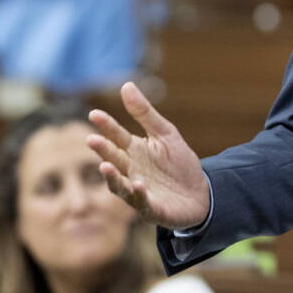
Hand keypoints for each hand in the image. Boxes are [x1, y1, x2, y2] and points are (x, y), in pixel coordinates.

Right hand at [87, 82, 209, 230]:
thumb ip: (145, 113)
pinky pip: (141, 202)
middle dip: (103, 150)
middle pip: (114, 159)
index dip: (106, 126)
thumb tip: (126, 85)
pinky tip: (138, 184)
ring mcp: (138, 190)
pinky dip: (138, 194)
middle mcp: (131, 170)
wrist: (200, 193)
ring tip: (105, 165)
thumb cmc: (179, 163)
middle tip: (92, 139)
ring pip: (119, 184)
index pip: (117, 136)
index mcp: (134, 151)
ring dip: (112, 176)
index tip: (94, 113)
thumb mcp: (166, 133)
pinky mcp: (151, 208)